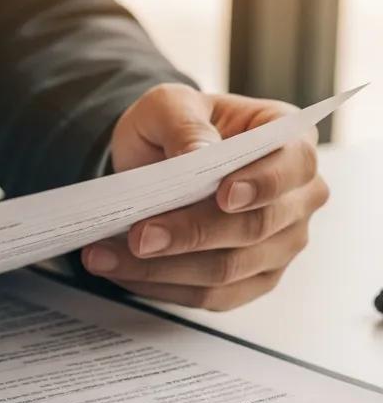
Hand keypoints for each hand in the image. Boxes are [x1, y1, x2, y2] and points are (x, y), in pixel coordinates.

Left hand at [81, 83, 327, 310]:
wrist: (157, 160)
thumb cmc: (175, 127)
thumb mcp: (169, 106)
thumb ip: (186, 124)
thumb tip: (198, 154)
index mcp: (291, 143)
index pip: (293, 166)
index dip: (262, 184)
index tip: (222, 195)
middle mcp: (297, 198)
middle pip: (254, 228)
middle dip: (191, 234)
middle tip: (139, 236)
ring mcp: (278, 245)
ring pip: (226, 271)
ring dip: (160, 269)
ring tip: (105, 257)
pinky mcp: (249, 281)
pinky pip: (207, 296)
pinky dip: (158, 287)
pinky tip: (119, 271)